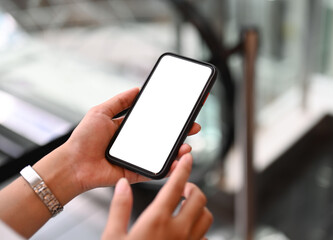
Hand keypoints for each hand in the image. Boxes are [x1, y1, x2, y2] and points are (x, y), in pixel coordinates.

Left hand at [60, 88, 200, 191]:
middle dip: (181, 131)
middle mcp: (137, 143)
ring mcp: (139, 158)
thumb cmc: (83, 138)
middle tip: (195, 125)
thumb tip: (137, 89)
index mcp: (130, 128)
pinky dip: (169, 168)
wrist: (73, 164)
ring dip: (179, 150)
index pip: (155, 120)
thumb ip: (119, 101)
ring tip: (187, 144)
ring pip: (164, 154)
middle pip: (164, 137)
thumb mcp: (101, 112)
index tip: (184, 107)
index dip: (170, 115)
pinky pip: (156, 171)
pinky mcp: (137, 173)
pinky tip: (178, 161)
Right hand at [102, 153, 212, 239]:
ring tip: (185, 206)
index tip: (188, 158)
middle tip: (182, 188)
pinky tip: (187, 229)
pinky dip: (200, 228)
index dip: (184, 168)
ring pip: (207, 217)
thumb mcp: (113, 236)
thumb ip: (119, 208)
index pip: (175, 186)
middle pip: (199, 198)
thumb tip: (122, 185)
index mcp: (157, 220)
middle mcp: (177, 231)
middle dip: (193, 187)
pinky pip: (205, 237)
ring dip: (199, 207)